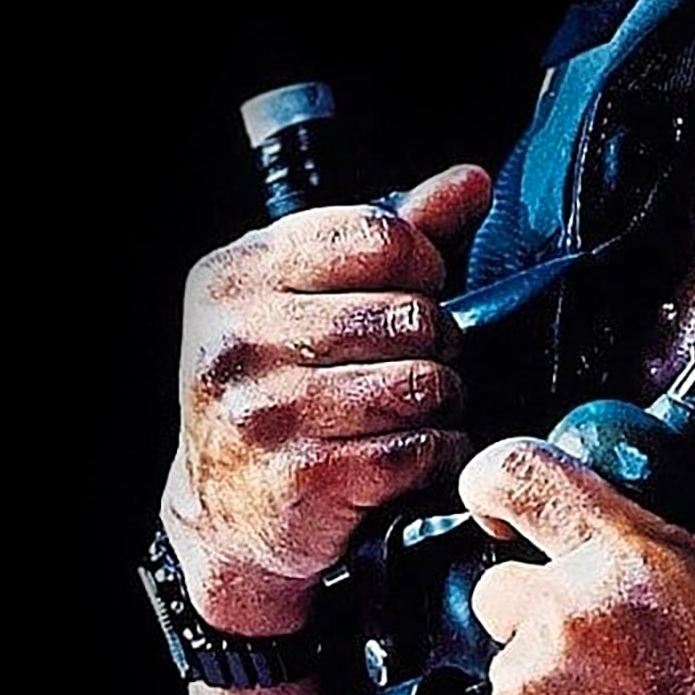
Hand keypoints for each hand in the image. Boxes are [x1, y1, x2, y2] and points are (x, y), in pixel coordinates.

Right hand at [160, 163, 491, 637]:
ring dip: (443, 399)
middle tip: (422, 360)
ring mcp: (269, 411)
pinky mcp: (304, 478)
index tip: (418, 290)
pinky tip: (417, 452)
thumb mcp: (303, 298)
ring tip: (421, 407)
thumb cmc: (273, 390)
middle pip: (409, 314)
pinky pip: (420, 449)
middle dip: (438, 340)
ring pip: (422, 382)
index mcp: (238, 277)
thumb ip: (387, 238)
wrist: (222, 512)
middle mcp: (241, 340)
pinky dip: (439, 452)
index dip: (423, 264)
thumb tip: (472, 181)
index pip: (378, 236)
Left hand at [463, 436, 694, 694]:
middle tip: (600, 651)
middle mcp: (561, 612)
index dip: (495, 484)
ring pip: (512, 667)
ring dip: (551, 685)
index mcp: (619, 556)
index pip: (518, 478)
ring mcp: (530, 685)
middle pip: (500, 588)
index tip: (494, 505)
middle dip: (538, 612)